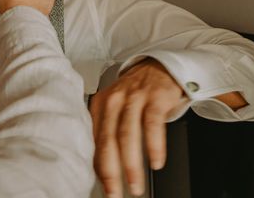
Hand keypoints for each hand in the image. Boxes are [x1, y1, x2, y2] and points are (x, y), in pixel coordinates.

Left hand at [89, 59, 183, 197]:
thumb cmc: (135, 94)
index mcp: (99, 106)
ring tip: (135, 185)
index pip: (95, 140)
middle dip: (111, 170)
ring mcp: (134, 98)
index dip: (97, 166)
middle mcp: (114, 101)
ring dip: (132, 163)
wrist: (158, 67)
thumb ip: (107, 132)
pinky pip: (153, 124)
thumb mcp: (115, 108)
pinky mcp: (155, 98)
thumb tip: (101, 168)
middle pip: (109, 139)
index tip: (102, 186)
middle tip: (115, 192)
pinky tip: (156, 162)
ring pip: (129, 134)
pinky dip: (154, 145)